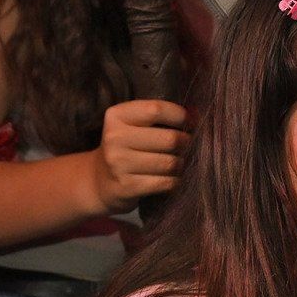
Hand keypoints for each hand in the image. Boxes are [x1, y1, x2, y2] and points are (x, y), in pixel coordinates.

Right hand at [91, 98, 189, 212]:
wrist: (99, 182)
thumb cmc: (126, 149)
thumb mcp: (132, 126)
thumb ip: (159, 117)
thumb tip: (197, 113)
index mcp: (116, 116)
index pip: (156, 110)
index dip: (180, 115)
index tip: (191, 122)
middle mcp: (114, 138)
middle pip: (169, 139)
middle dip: (186, 143)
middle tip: (188, 146)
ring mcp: (118, 164)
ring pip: (170, 163)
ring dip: (181, 164)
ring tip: (179, 163)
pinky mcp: (127, 186)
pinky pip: (165, 182)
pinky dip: (175, 181)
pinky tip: (172, 178)